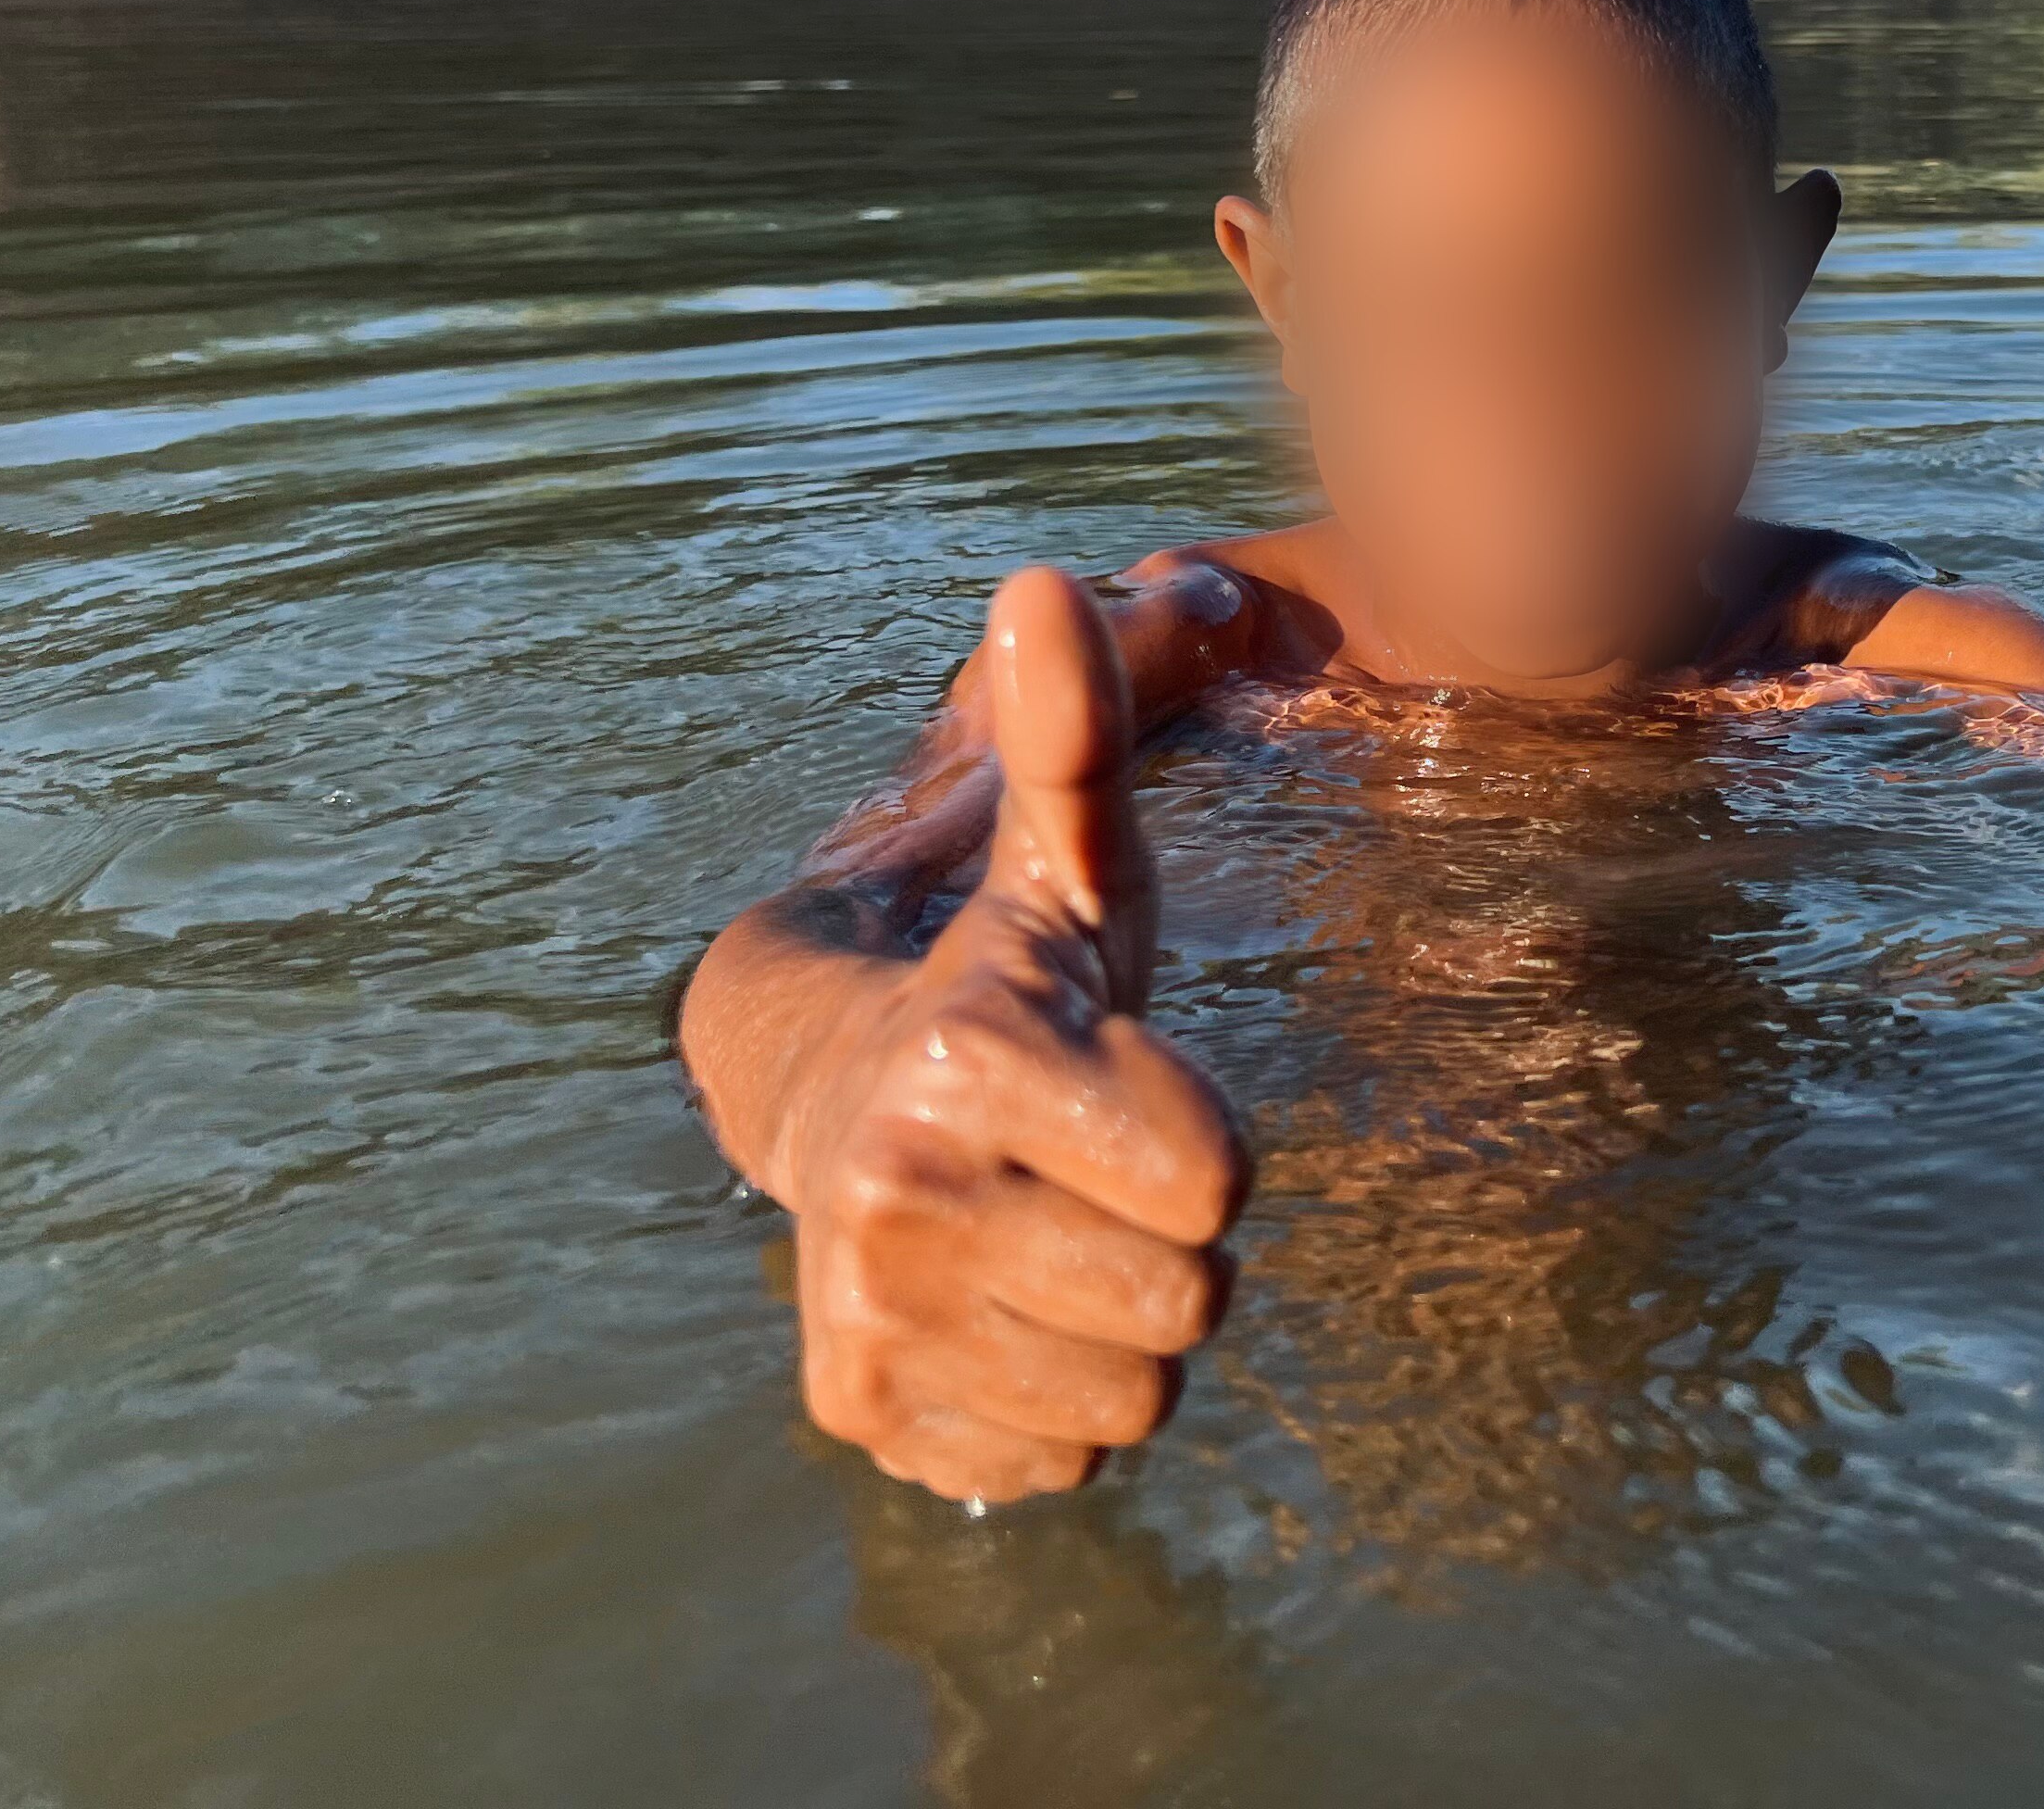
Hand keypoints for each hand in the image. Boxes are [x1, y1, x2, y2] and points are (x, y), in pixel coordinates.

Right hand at [775, 569, 1251, 1501]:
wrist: (824, 1103)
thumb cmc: (1001, 983)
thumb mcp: (1064, 864)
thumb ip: (1078, 739)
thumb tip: (1048, 581)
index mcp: (971, 1060)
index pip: (1219, 1177)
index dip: (1203, 1138)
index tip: (1129, 1089)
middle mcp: (902, 1199)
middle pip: (1195, 1300)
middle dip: (1170, 1238)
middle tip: (1094, 1171)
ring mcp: (876, 1321)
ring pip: (1140, 1397)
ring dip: (1121, 1326)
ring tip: (1050, 1231)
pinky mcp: (871, 1419)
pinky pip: (1064, 1462)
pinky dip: (1052, 1401)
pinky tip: (1002, 1307)